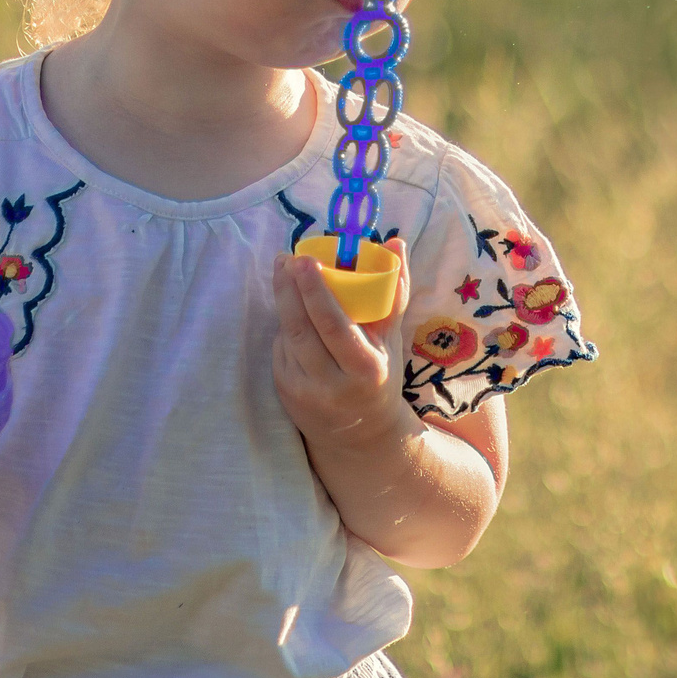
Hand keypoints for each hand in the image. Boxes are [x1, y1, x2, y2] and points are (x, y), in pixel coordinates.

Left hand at [272, 236, 414, 452]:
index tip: (304, 261)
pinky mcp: (285, 394)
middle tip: (286, 259)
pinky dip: (285, 327)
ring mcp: (305, 392)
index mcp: (366, 368)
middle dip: (289, 289)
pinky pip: (281, 351)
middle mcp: (333, 385)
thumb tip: (396, 242)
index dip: (315, 292)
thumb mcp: (392, 339)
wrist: (362, 435)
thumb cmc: (380, 374)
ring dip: (283, 302)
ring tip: (284, 272)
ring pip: (287, 338)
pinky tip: (292, 311)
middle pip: (302, 329)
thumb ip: (395, 291)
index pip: (334, 326)